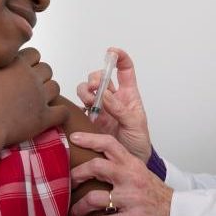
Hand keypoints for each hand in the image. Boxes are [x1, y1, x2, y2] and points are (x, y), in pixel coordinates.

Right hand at [0, 47, 68, 146]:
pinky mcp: (44, 117)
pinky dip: (60, 114)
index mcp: (16, 64)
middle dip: (40, 76)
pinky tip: (52, 116)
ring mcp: (40, 97)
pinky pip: (62, 112)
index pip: (33, 54)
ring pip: (56, 87)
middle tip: (29, 87)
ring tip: (38, 100)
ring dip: (49, 92)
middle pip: (47, 69)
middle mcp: (31, 77)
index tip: (20, 71)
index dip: (29, 62)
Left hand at [69, 132, 171, 215]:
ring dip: (78, 206)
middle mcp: (130, 177)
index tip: (73, 138)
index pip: (109, 143)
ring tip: (73, 212)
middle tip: (67, 182)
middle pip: (96, 166)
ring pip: (94, 198)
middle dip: (76, 174)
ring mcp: (130, 198)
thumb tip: (93, 163)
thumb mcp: (138, 171)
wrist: (176, 210)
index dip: (89, 138)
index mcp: (131, 164)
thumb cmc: (153, 192)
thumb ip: (119, 165)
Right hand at [77, 47, 151, 161]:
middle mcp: (113, 99)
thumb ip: (121, 110)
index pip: (125, 69)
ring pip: (87, 90)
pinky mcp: (89, 120)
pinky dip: (77, 105)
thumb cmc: (138, 143)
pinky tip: (82, 112)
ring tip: (89, 103)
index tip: (111, 52)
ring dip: (86, 92)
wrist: (128, 164)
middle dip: (96, 78)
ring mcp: (100, 109)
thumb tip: (106, 94)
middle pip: (101, 77)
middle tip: (96, 89)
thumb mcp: (136, 126)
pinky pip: (79, 107)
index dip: (119, 57)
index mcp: (128, 95)